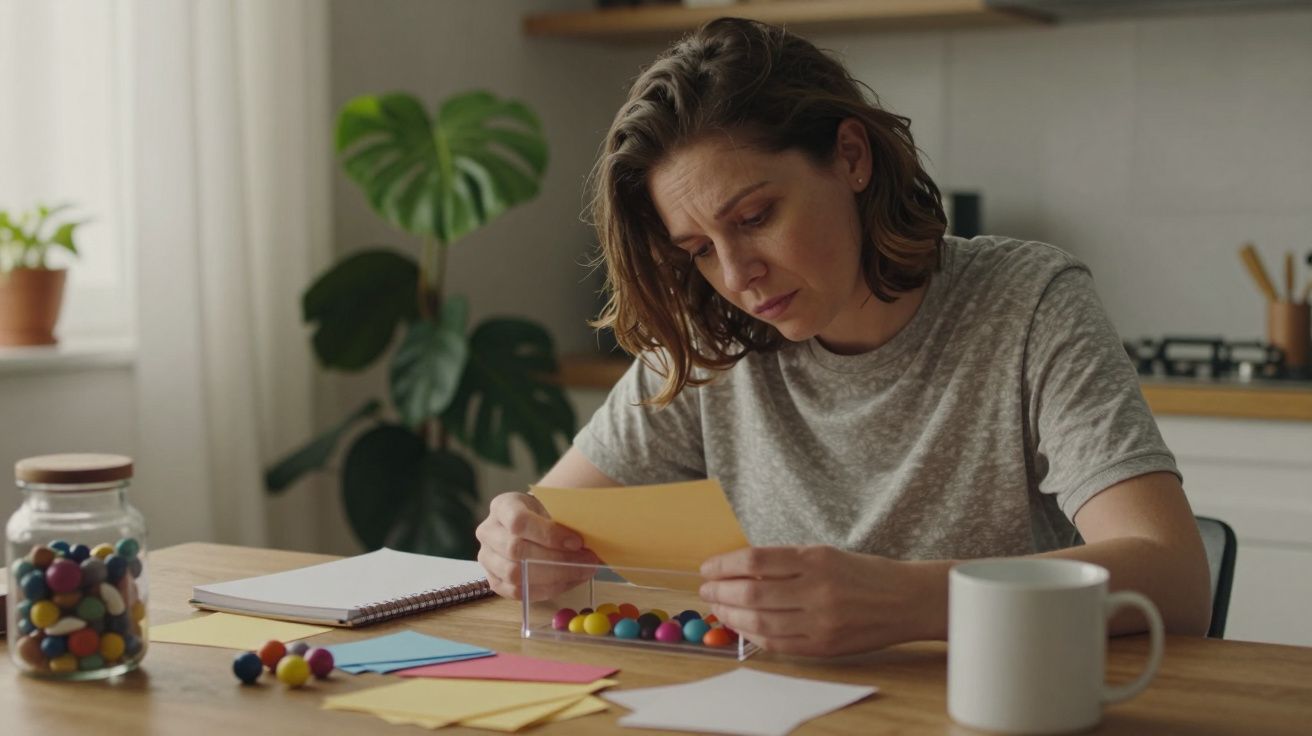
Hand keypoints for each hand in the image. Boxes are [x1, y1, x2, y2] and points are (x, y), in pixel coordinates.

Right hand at [475, 491, 599, 599]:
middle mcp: (488, 531)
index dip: (548, 534)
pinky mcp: (494, 581)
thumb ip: (567, 520)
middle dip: (557, 560)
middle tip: (588, 561)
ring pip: (515, 574)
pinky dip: (546, 589)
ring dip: (554, 577)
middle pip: (516, 551)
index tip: (578, 541)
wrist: (533, 525)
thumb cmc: (546, 515)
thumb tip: (593, 539)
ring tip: (581, 572)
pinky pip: (517, 592)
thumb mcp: (554, 507)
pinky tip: (568, 582)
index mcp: (502, 506)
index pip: (518, 522)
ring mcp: (487, 558)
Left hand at [698, 545, 947, 656]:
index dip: (724, 564)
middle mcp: (817, 589)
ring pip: (760, 620)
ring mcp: (821, 620)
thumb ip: (785, 562)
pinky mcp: (824, 645)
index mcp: (816, 559)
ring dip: (731, 615)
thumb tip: (739, 569)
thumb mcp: (825, 554)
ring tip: (718, 608)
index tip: (708, 568)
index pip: (755, 559)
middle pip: (752, 591)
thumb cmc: (864, 573)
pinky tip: (741, 626)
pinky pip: (778, 643)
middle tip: (706, 590)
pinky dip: (752, 634)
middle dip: (720, 591)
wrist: (906, 600)